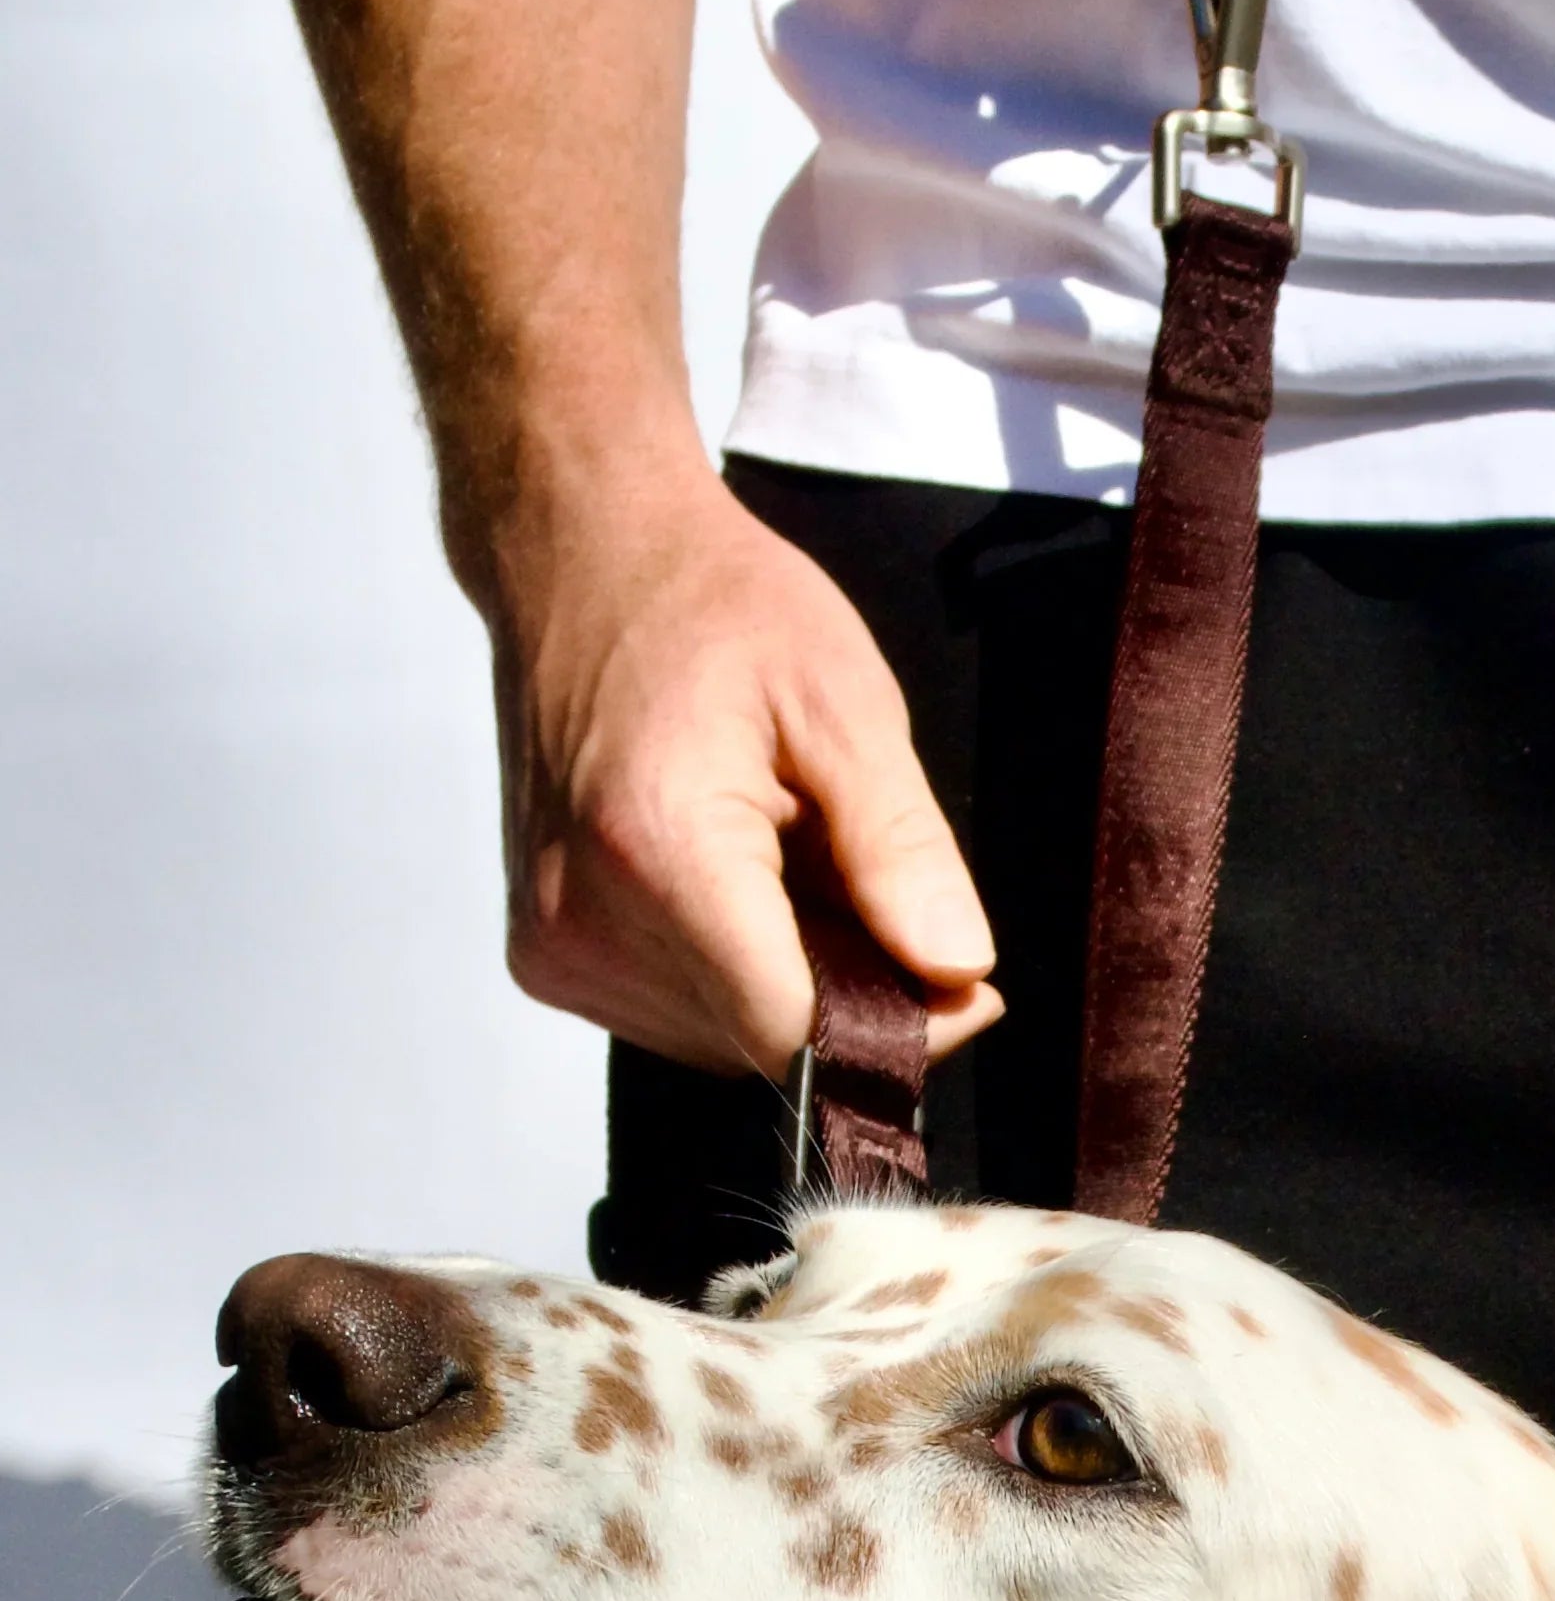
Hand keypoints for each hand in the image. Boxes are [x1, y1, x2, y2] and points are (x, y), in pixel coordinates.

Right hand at [487, 461, 999, 1080]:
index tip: (964, 982)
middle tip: (889, 892)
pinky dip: (738, 970)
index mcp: (657, 852)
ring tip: (802, 863)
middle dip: (855, 1000)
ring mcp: (552, 943)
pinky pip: (677, 1011)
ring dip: (796, 983)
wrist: (580, 555)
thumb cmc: (710, 606)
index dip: (899, 1029)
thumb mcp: (843, 703)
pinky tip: (749, 880)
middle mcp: (583, 918)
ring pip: (726, 1040)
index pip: (795, 1033)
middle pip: (765, 1044)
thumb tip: (959, 969)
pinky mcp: (545, 950)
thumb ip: (901, 849)